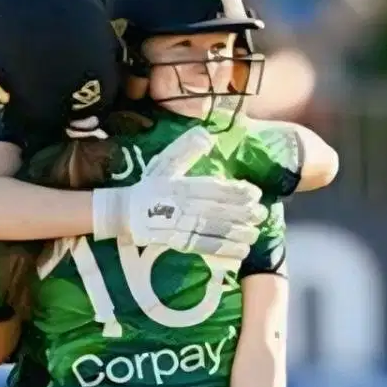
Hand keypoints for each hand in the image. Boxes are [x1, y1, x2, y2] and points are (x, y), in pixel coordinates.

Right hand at [92, 125, 264, 261]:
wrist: (124, 211)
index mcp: (182, 185)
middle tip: (263, 215)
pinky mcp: (177, 242)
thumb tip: (206, 134)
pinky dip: (223, 250)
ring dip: (237, 233)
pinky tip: (240, 252)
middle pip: (218, 210)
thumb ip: (185, 149)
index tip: (254, 193)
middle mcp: (183, 205)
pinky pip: (203, 247)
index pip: (214, 188)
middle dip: (243, 214)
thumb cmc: (149, 186)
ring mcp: (179, 225)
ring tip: (255, 234)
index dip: (236, 191)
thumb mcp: (164, 163)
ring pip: (214, 230)